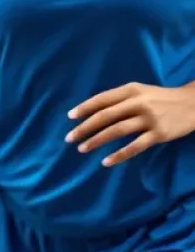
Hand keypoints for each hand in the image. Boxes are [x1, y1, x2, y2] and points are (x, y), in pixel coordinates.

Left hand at [66, 82, 194, 165]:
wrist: (193, 104)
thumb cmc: (160, 98)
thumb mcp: (140, 91)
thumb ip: (119, 98)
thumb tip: (93, 110)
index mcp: (130, 90)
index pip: (102, 99)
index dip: (84, 108)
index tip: (70, 117)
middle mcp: (137, 103)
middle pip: (105, 116)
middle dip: (84, 127)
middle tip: (69, 138)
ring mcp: (148, 119)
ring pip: (116, 130)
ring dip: (97, 140)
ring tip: (82, 148)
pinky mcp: (159, 134)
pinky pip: (135, 146)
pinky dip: (119, 155)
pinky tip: (106, 162)